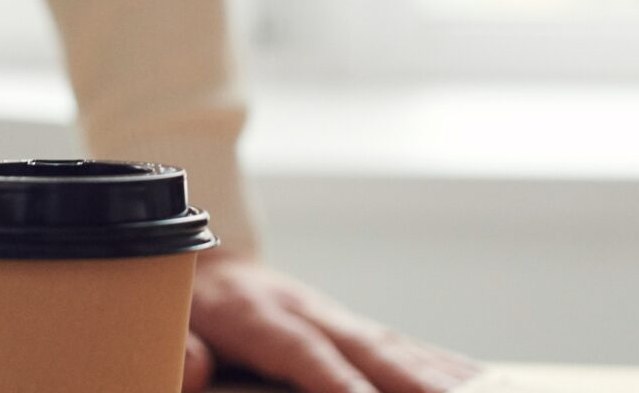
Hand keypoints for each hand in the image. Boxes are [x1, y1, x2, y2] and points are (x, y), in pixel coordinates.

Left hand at [185, 254, 479, 392]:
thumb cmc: (178, 307)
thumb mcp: (159, 322)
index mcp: (253, 313)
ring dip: (439, 377)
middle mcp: (304, 308)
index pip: (301, 351)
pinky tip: (479, 382)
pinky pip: (402, 347)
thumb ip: (176, 348)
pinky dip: (441, 367)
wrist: (201, 259)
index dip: (337, 380)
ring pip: (394, 346)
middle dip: (414, 381)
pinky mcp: (350, 327)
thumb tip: (193, 364)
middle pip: (367, 347)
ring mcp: (334, 315)